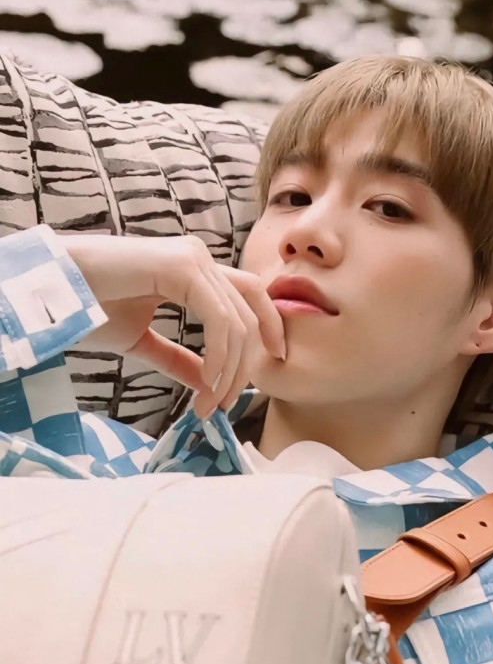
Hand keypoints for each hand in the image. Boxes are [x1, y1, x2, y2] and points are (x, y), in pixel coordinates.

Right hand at [60, 233, 285, 418]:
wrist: (48, 292)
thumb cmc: (88, 308)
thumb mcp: (144, 341)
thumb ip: (181, 358)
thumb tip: (211, 382)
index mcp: (195, 271)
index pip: (250, 297)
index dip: (269, 328)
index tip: (273, 363)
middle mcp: (200, 258)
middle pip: (248, 315)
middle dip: (244, 366)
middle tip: (223, 404)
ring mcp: (193, 258)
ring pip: (237, 321)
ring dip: (230, 370)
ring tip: (210, 404)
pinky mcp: (181, 266)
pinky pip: (219, 318)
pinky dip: (219, 355)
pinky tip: (206, 382)